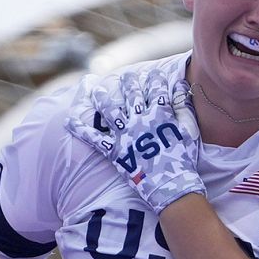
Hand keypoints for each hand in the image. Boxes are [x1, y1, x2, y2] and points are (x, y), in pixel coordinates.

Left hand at [66, 69, 203, 213]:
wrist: (171, 185)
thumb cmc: (183, 158)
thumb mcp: (189, 130)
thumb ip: (184, 107)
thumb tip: (181, 87)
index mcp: (159, 114)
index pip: (156, 90)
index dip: (155, 80)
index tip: (153, 73)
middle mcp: (139, 120)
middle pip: (132, 95)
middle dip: (129, 83)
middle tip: (125, 76)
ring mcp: (124, 134)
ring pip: (109, 110)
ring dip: (102, 98)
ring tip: (97, 89)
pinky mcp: (114, 150)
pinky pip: (94, 138)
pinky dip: (81, 129)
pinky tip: (70, 120)